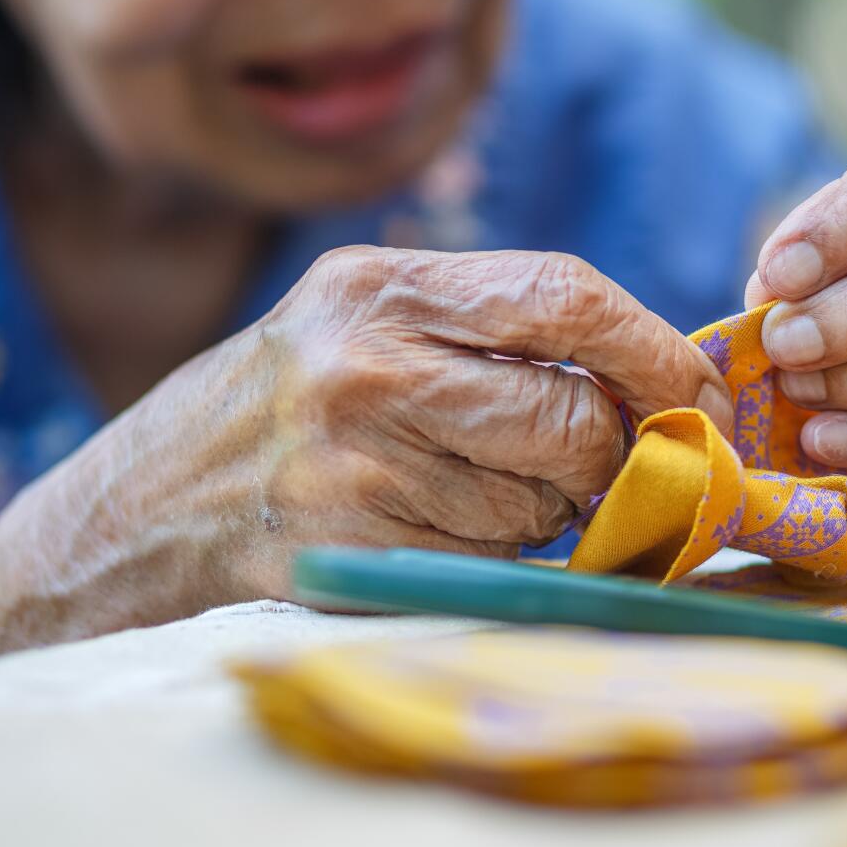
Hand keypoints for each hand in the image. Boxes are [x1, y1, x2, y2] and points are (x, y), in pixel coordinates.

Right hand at [0, 247, 729, 659]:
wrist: (147, 506)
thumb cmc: (290, 401)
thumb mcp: (371, 320)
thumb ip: (496, 330)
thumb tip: (661, 379)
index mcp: (382, 285)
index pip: (565, 295)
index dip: (654, 348)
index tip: (700, 391)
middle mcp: (366, 365)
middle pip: (571, 412)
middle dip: (614, 451)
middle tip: (607, 462)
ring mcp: (354, 464)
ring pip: (542, 501)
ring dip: (552, 510)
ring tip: (485, 490)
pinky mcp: (351, 551)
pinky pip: (493, 561)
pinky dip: (503, 556)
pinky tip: (447, 531)